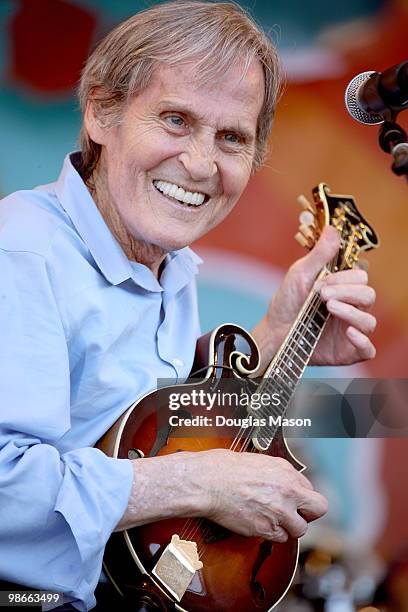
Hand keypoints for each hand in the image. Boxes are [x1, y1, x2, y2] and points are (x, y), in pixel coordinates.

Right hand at [116, 449, 327, 541]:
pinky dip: (271, 533)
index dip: (301, 498)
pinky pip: (279, 538)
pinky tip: (259, 522)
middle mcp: (287, 492)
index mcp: (286, 472)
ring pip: (300, 529)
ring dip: (288, 526)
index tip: (293, 500)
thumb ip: (280, 475)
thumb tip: (289, 484)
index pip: (311, 490)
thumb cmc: (224, 467)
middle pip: (318, 509)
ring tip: (272, 519)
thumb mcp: (259, 462)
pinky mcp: (265, 528)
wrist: (206, 482)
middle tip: (294, 513)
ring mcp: (278, 512)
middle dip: (307, 513)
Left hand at [253, 226, 375, 368]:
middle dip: (347, 292)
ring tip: (329, 308)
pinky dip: (362, 341)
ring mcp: (351, 329)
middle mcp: (351, 308)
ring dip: (351, 312)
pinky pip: (368, 349)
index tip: (321, 282)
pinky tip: (349, 333)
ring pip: (370, 320)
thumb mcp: (300, 275)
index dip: (345, 278)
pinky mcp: (348, 351)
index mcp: (343, 289)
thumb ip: (319, 255)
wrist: (273, 332)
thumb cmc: (287, 303)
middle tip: (322, 295)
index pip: (361, 277)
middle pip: (369, 295)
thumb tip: (332, 229)